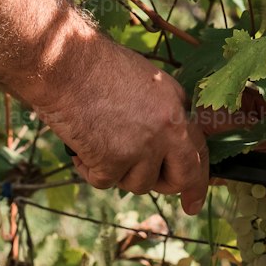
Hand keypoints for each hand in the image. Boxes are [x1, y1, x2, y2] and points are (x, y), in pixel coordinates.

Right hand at [35, 33, 208, 214]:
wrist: (66, 63)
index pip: (199, 149)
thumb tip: (163, 146)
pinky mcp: (114, 161)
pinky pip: (105, 181)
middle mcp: (168, 128)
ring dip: (119, 171)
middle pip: (183, 177)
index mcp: (177, 106)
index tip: (193, 201)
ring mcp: (144, 147)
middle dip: (169, 188)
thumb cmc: (95, 66)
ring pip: (139, 183)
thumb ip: (161, 113)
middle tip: (156, 189)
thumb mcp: (145, 83)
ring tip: (100, 140)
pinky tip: (81, 145)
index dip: (198, 178)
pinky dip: (89, 169)